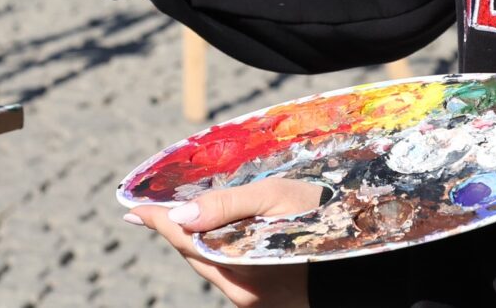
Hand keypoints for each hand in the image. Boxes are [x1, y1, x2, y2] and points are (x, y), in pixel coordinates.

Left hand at [129, 180, 322, 307]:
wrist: (363, 263)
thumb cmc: (325, 219)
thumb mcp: (278, 197)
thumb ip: (226, 205)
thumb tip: (178, 215)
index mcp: (241, 261)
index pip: (184, 237)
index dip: (158, 220)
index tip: (132, 209)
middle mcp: (240, 288)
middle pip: (192, 254)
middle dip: (172, 230)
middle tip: (152, 210)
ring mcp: (250, 299)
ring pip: (208, 266)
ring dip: (194, 242)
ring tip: (183, 219)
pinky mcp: (262, 303)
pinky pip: (226, 274)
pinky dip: (215, 253)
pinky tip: (218, 238)